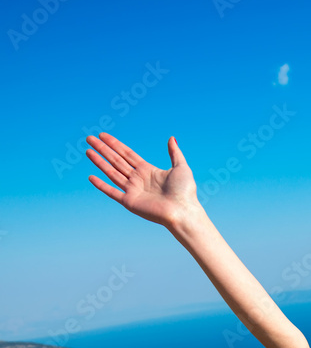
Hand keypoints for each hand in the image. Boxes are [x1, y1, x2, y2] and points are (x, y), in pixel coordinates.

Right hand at [85, 133, 199, 228]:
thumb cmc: (185, 193)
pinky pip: (112, 192)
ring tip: (88, 151)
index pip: (127, 154)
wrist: (183, 212)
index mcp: (148, 171)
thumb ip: (175, 153)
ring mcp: (133, 191)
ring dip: (99, 162)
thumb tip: (172, 138)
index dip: (115, 144)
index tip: (103, 135)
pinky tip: (91, 177)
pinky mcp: (130, 202)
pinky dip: (101, 185)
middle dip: (103, 149)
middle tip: (89, 138)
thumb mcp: (181, 167)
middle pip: (116, 161)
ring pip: (112, 173)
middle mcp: (138, 180)